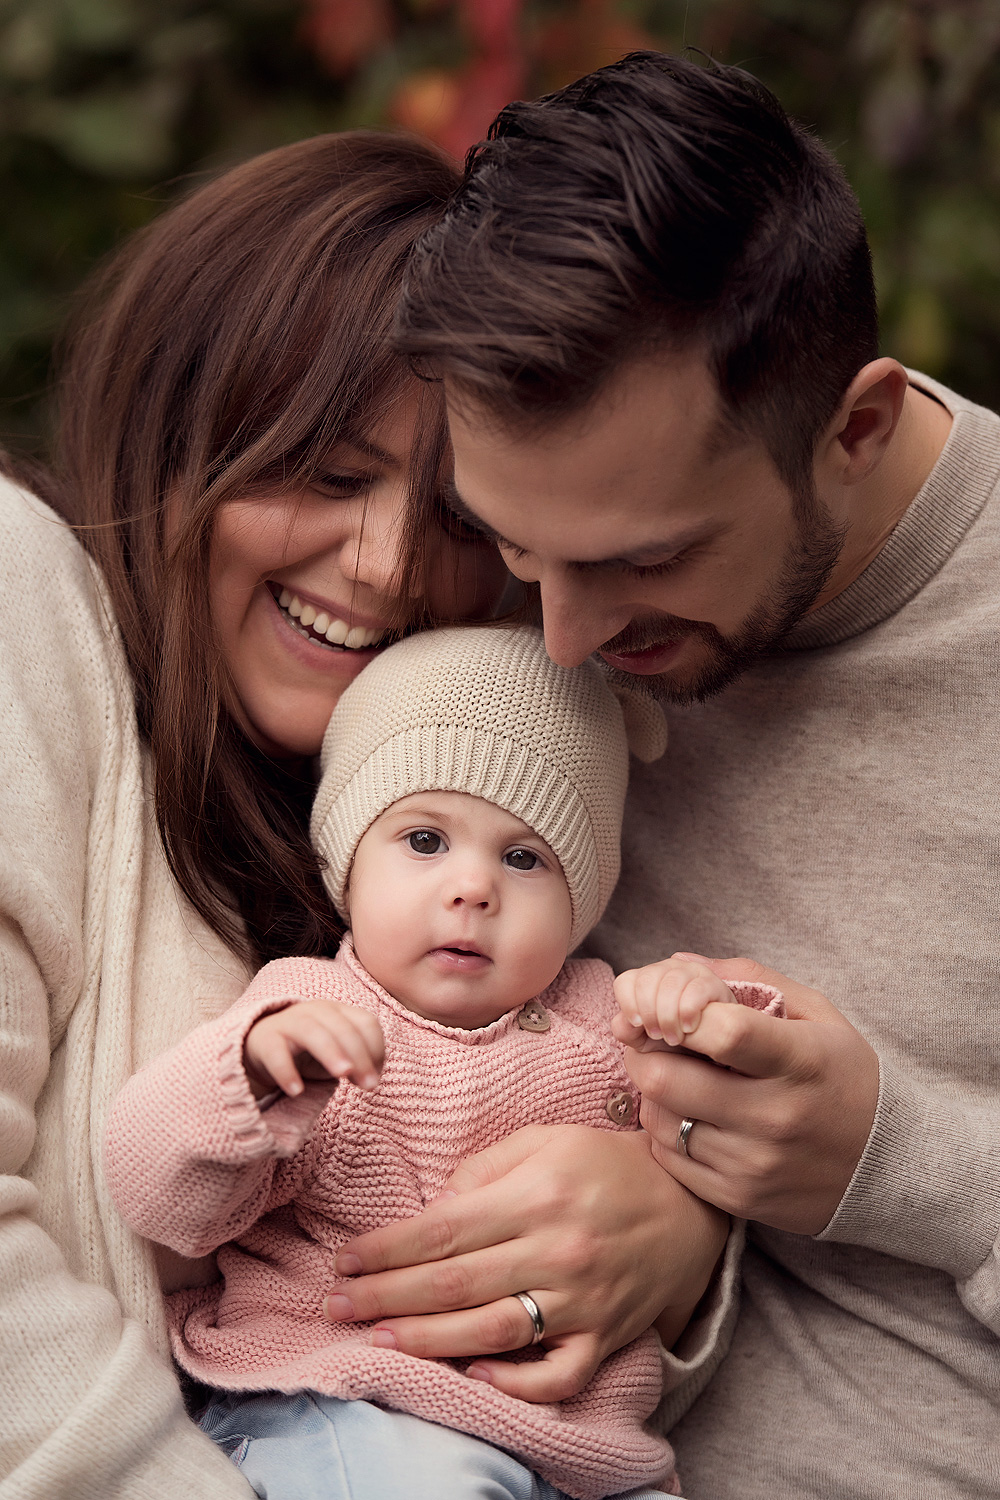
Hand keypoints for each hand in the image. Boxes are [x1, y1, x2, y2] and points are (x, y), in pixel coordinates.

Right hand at [243, 1000, 383, 1098]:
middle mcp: (316, 1010)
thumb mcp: (337, 1054)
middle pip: (342, 1027)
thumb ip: (357, 1063)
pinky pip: (276, 1052)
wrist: (261, 1047)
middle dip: (360, 1056)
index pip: (366, 1022)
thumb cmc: (308, 1052)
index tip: (374, 1078)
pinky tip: (296, 1091)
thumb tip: (370, 1080)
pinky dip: (286, 1071)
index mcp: (339, 1011)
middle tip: (368, 1086)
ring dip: (330, 1053)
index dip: (376, 1049)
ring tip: (342, 1076)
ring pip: (312, 1032)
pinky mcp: (265, 1039)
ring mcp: (289, 1022)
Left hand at [322, 1123, 727, 1401]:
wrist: (691, 1199)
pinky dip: (515, 1385)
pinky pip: (558, 1376)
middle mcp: (557, 1250)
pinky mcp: (606, 1336)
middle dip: (385, 1297)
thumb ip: (486, 1167)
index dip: (385, 1249)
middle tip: (336, 1307)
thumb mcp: (548, 1140)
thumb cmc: (608, 1163)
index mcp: (537, 1195)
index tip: (345, 1261)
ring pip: (492, 1333)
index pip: (442, 1230)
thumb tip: (435, 1206)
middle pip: (453, 1285)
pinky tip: (472, 1378)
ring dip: (426, 1340)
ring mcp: (583, 1299)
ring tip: (379, 1338)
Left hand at [614, 958, 736, 1048]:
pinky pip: (695, 989)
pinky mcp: (713, 982)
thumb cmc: (671, 1037)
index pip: (625, 981)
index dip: (628, 1004)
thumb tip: (626, 1021)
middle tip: (659, 1036)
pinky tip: (689, 1027)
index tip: (638, 1025)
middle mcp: (665, 969)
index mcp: (644, 979)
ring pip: (670, 984)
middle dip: (650, 1013)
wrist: (706, 1047)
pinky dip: (688, 1011)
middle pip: (646, 981)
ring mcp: (690, 972)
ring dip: (669, 1016)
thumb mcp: (644, 1039)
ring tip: (674, 1038)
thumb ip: (627, 1031)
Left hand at [618, 953, 878, 1234]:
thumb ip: (749, 978)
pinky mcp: (739, 1199)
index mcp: (800, 1061)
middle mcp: (775, 1117)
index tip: (672, 1010)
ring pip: (660, 1120)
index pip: (721, 1033)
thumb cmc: (846, 1076)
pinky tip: (688, 1115)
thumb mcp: (817, 1014)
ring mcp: (754, 1163)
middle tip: (651, 1041)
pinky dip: (665, 1131)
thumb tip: (677, 963)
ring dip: (653, 1092)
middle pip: (668, 1079)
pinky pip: (669, 1159)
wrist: (890, 1166)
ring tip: (676, 1077)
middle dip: (645, 1052)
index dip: (680, 1014)